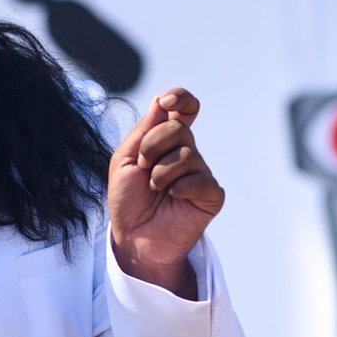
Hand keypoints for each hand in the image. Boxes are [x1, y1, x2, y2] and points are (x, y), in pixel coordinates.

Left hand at [108, 88, 224, 299]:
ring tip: (154, 189)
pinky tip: (172, 197)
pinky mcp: (211, 195)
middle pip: (179, 128)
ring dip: (161, 172)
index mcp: (166, 140)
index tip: (166, 103)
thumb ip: (143, 131)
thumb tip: (161, 101)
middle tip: (142, 168)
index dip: (180, 98)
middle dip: (153, 146)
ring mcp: (200, 173)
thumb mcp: (124, 160)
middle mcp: (187, 152)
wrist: (133, 237)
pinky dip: (181, 187)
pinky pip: (202, 180)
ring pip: (187, 155)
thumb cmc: (128, 199)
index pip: (184, 108)